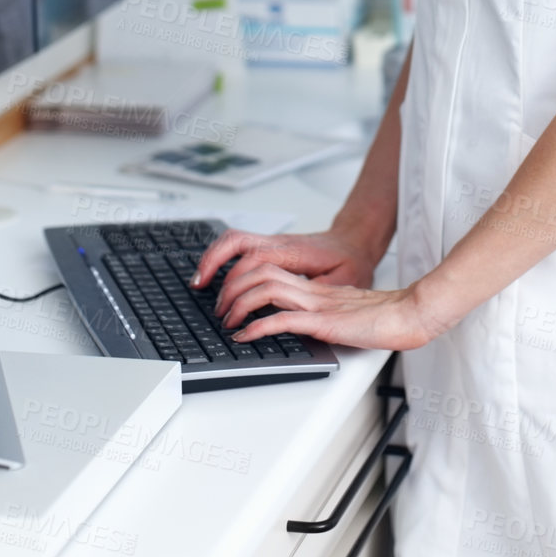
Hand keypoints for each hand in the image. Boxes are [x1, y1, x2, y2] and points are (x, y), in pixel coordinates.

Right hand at [191, 226, 376, 301]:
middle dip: (215, 267)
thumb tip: (301, 317)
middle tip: (206, 296)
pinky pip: (239, 243)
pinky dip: (222, 255)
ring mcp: (274, 241)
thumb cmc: (351, 262)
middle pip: (237, 243)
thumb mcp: (343, 283)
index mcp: (296, 253)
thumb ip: (321, 298)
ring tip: (199, 282)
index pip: (257, 260)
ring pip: (234, 239)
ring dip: (213, 258)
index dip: (238, 284)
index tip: (230, 311)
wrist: (356, 241)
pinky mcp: (271, 245)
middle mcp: (281, 243)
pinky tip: (215, 273)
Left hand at [208, 264, 451, 351]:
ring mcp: (316, 304)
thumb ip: (322, 315)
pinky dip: (257, 328)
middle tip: (220, 307)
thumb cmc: (383, 318)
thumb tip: (297, 327)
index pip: (269, 268)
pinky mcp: (323, 321)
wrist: (408, 314)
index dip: (242, 277)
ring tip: (227, 321)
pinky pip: (282, 319)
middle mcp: (312, 291)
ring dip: (238, 305)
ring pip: (265, 288)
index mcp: (315, 288)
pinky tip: (245, 337)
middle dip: (231, 287)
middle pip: (260, 271)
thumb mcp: (343, 313)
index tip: (227, 296)